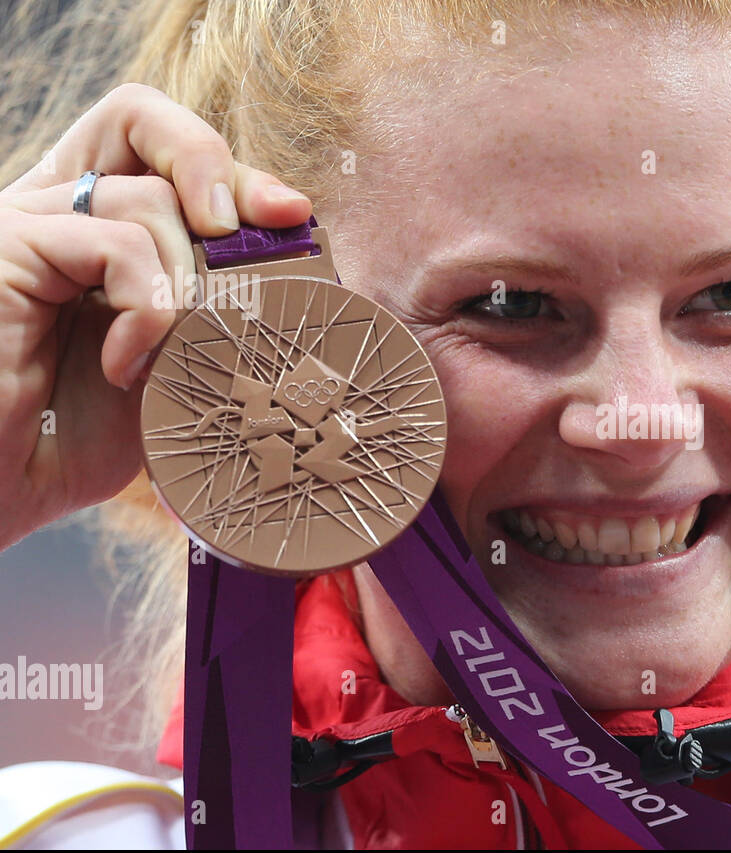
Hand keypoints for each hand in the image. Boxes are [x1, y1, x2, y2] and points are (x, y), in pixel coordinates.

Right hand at [0, 82, 312, 551]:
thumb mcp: (163, 374)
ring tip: (164, 357)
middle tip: (256, 232)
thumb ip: (207, 316)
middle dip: (220, 168)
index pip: (162, 156)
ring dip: (188, 282)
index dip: (235, 174)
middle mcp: (52, 212)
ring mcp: (25, 223)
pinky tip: (128, 366)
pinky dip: (149, 306)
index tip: (295, 217)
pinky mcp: (6, 243)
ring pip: (147, 195)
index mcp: (86, 232)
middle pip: (143, 121)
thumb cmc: (61, 449)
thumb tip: (296, 283)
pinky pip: (116, 241)